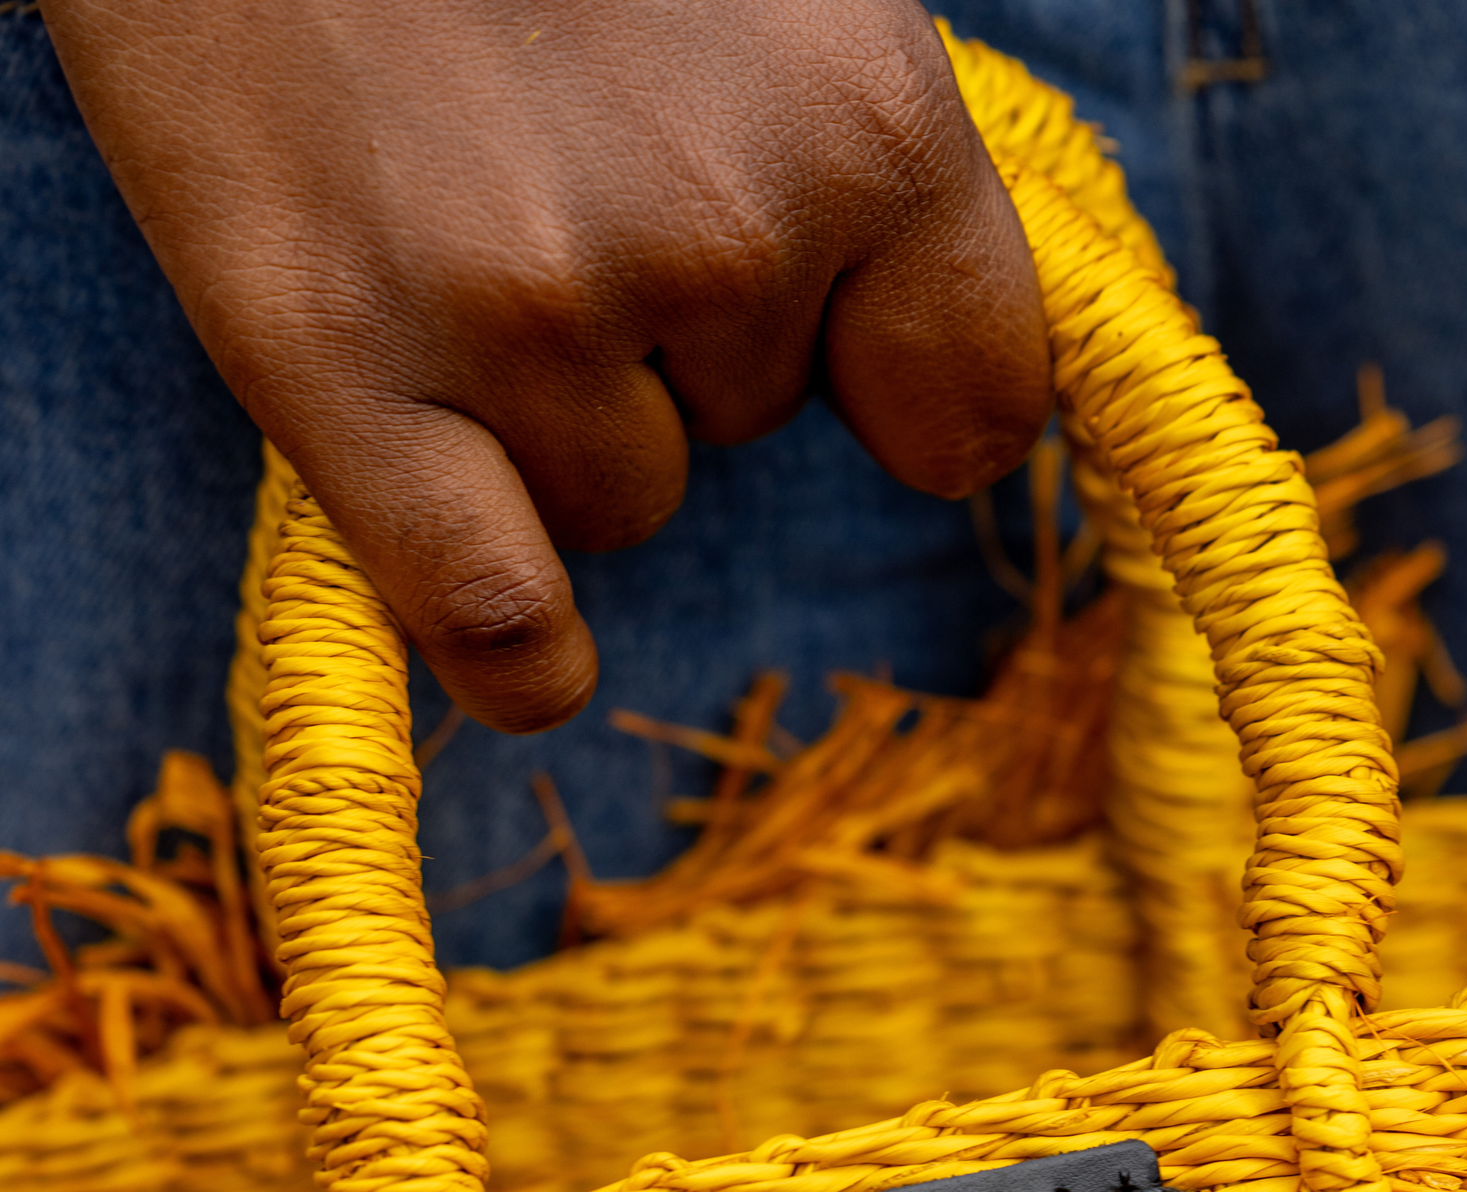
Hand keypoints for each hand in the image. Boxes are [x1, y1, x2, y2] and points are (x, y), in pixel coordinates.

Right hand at [43, 0, 1050, 731]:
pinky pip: (495, 618)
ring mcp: (531, 309)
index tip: (855, 373)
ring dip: (548, 418)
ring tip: (438, 218)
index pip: (973, 393)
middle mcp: (724, 231)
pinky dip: (518, 651)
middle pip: (752, 425)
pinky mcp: (340, 366)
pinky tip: (523, 636)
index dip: (898, 386)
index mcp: (868, 111)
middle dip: (674, 341)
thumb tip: (892, 332)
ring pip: (614, 502)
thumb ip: (838, 142)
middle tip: (544, 162)